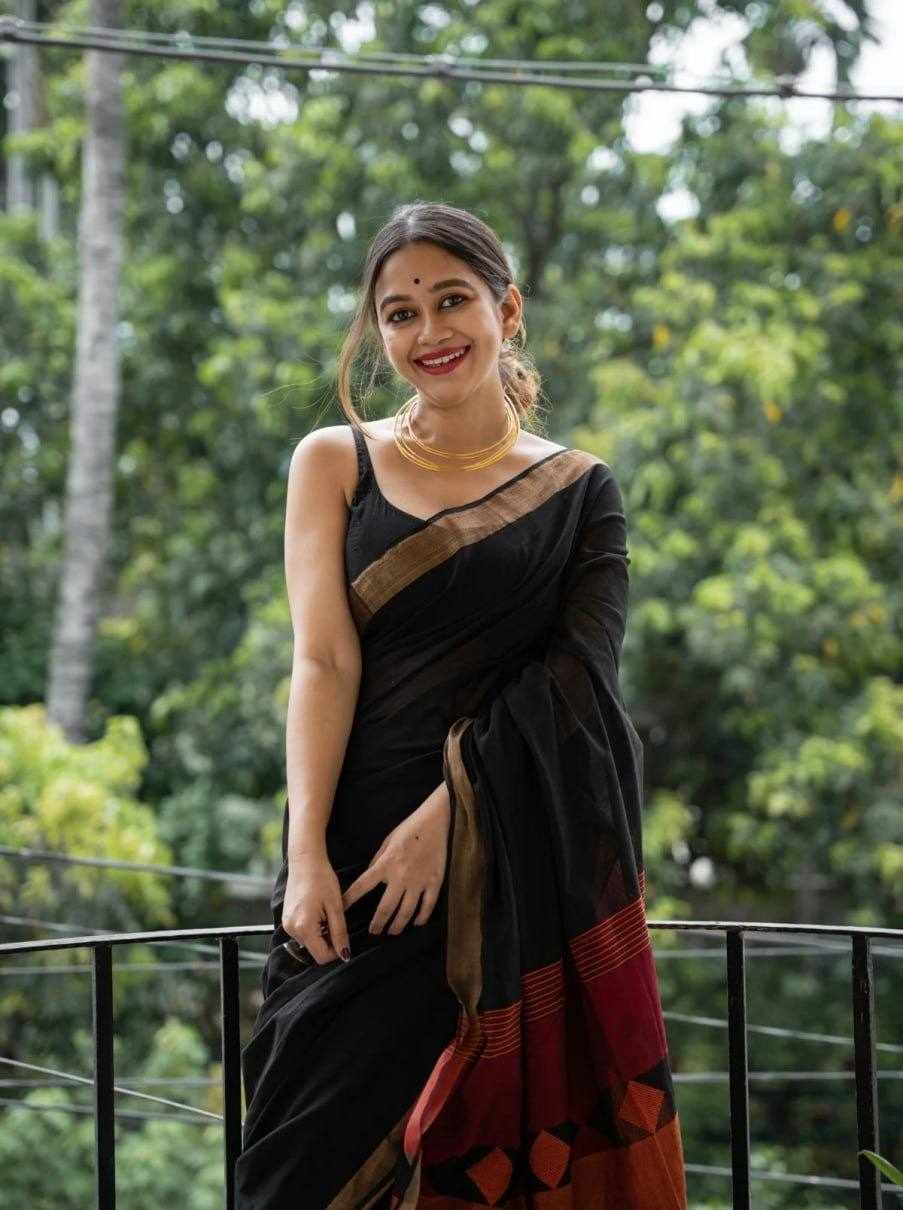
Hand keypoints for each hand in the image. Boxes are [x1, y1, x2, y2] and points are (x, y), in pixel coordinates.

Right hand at [282, 850, 349, 965]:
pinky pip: (303, 933)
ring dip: (321, 934)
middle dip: (329, 941)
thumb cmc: (322, 879)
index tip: (344, 936)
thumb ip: (340, 933)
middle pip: (314, 951)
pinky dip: (313, 928)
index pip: (322, 957)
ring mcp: (287, 925)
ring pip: (309, 942)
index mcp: (304, 927)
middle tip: (335, 920)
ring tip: (326, 913)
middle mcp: (291, 929)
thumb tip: (345, 955)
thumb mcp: (336, 906)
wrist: (305, 861)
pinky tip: (318, 911)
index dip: (336, 952)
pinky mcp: (286, 919)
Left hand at [342, 781, 450, 935]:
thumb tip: (370, 874)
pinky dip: (421, 917)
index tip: (342, 910)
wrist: (436, 821)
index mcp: (386, 864)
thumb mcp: (388, 841)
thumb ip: (378, 860)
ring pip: (406, 912)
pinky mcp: (434, 882)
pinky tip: (416, 923)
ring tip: (392, 931)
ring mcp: (419, 881)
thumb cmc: (410, 828)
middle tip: (373, 931)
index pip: (362, 886)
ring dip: (397, 925)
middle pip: (385, 908)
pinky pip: (427, 906)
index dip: (350, 899)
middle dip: (377, 923)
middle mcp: (401, 876)